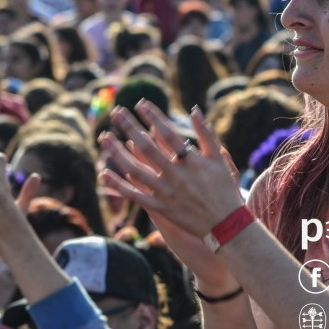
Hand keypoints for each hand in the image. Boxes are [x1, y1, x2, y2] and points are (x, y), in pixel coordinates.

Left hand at [100, 102, 239, 285]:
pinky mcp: (159, 207)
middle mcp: (175, 174)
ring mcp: (165, 192)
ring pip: (134, 169)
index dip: (153, 116)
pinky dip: (118, 184)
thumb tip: (193, 110)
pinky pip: (133, 194)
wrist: (224, 224)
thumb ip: (206, 133)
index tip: (140, 103)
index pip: (167, 133)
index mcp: (191, 160)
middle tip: (117, 112)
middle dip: (129, 127)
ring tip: (104, 137)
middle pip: (146, 147)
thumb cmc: (223, 188)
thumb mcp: (219, 158)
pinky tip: (104, 173)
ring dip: (116, 152)